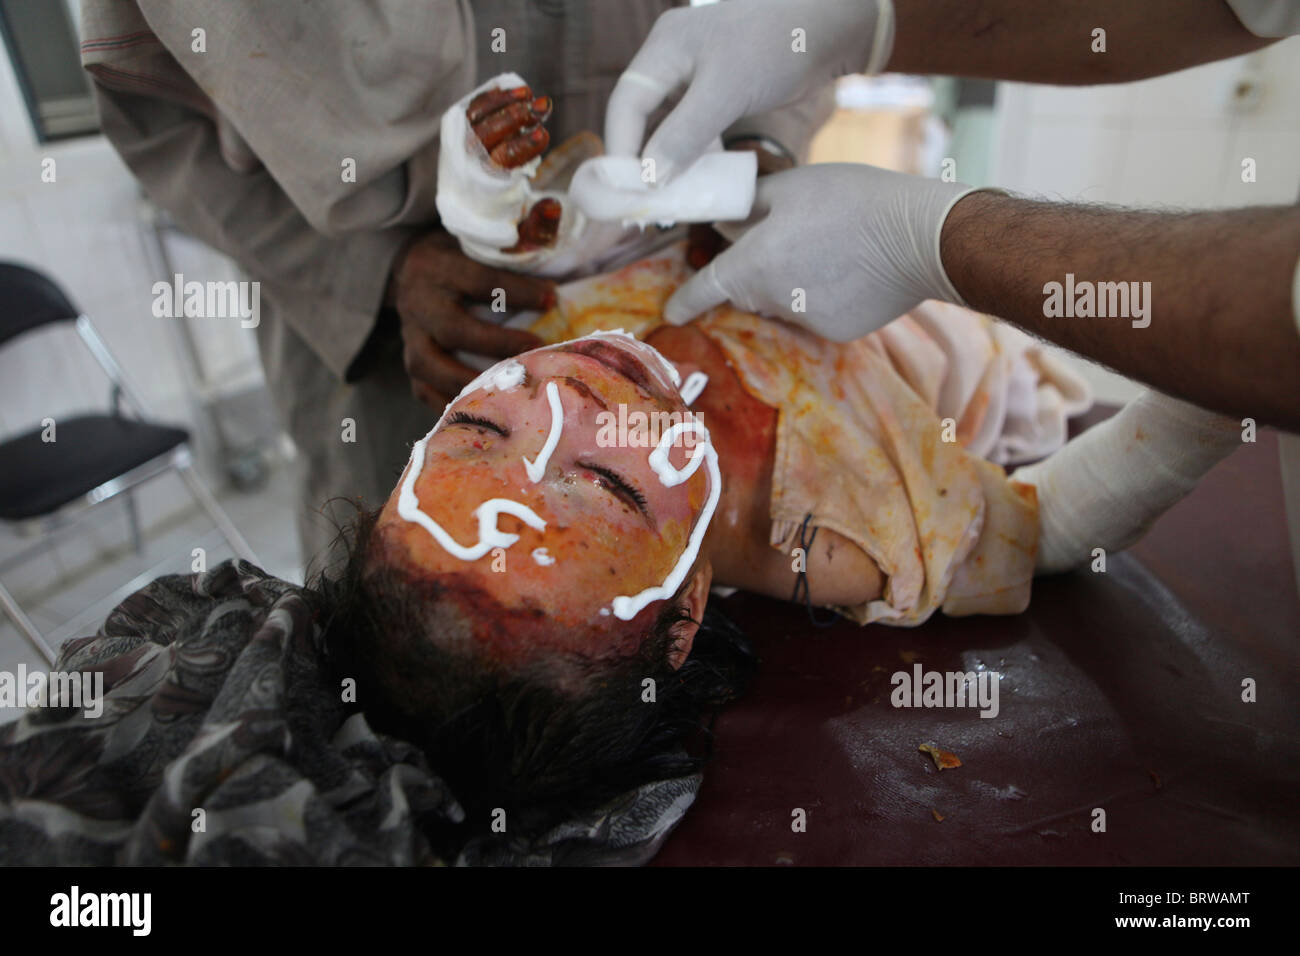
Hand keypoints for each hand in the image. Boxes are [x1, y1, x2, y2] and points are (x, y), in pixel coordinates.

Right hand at [387, 230, 553, 405]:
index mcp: (436, 267)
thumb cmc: (457, 257)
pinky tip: (486, 410)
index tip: (553, 297)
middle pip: (453, 329)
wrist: (409, 271)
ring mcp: (410, 338)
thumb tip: (554, 231)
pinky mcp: (410, 365)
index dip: (515, 290)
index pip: (477, 279)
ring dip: (473, 381)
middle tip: (536, 350)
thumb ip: (510, 243)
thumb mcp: (475, 241)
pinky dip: (453, 404)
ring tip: (513, 389)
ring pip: (431, 366)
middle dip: (497, 343)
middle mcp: (418, 303)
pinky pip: (425, 391)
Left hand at [463, 84, 562, 251]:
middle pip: (481, 137)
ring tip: (528, 94)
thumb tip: (554, 205)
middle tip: (542, 107)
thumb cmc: (509, 232)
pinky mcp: (460, 142)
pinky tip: (511, 90)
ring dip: (500, 103)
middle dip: (511, 118)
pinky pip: (469, 114)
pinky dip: (488, 99)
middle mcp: (463, 173)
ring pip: (472, 121)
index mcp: (480, 197)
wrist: (482, 228)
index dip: (520, 148)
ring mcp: (458, 154)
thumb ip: (541, 225)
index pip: (497, 166)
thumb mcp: (530, 239)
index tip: (543, 134)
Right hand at [605, 0, 889, 182]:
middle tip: (642, 203)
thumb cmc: (777, 45)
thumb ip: (683, 134)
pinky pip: (694, 126)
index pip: (626, 104)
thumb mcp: (726, 91)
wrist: (832, 26)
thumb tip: (649, 179)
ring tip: (668, 198)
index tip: (626, 193)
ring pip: (667, 124)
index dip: (621, 149)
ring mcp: (697, 73)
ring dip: (667, 159)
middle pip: (641, 115)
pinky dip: (693, 152)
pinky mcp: (722, 89)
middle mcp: (674, 58)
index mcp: (665, 47)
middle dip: (640, 159)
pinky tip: (699, 178)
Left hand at [664, 163, 978, 339]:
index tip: (671, 313)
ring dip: (791, 282)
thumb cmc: (852, 200)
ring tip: (830, 248)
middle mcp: (771, 300)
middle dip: (754, 272)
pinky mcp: (836, 332)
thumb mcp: (791, 188)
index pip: (705, 289)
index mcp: (751, 265)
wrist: (918, 237)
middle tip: (788, 240)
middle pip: (748, 291)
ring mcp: (805, 320)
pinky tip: (852, 271)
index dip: (685, 301)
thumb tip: (721, 220)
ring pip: (783, 302)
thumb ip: (747, 208)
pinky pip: (817, 313)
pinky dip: (825, 296)